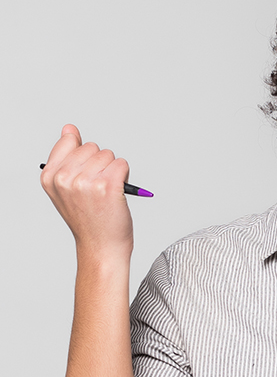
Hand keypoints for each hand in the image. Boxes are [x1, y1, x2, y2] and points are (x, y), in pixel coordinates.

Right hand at [40, 124, 133, 258]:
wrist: (101, 247)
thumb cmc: (88, 220)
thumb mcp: (67, 189)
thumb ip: (66, 158)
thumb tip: (69, 128)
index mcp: (50, 176)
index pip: (69, 141)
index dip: (84, 156)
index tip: (85, 174)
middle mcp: (65, 178)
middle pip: (92, 147)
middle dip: (101, 164)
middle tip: (99, 189)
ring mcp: (85, 182)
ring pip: (109, 155)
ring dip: (114, 171)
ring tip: (108, 193)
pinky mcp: (107, 186)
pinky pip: (122, 164)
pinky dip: (125, 176)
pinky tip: (118, 193)